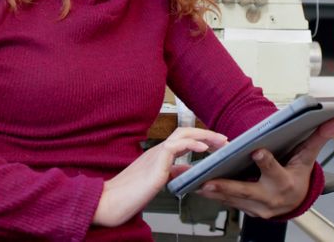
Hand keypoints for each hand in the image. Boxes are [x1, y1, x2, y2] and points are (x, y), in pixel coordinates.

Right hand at [92, 127, 227, 227]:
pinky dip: (191, 144)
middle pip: (184, 131)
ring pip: (182, 134)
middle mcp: (157, 151)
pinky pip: (175, 146)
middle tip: (223, 140)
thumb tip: (184, 170)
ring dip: (203, 136)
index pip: (182, 139)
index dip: (200, 139)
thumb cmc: (129, 196)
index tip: (215, 144)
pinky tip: (203, 149)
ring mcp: (156, 155)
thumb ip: (170, 173)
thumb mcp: (157, 182)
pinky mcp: (155, 163)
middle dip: (206, 134)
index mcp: (158, 155)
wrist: (110, 203)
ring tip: (219, 141)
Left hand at [196, 116, 333, 218]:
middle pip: (247, 191)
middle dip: (227, 186)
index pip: (275, 171)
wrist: (295, 202)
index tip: (257, 151)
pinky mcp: (244, 208)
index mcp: (284, 182)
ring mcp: (255, 206)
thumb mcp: (307, 158)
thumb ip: (319, 137)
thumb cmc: (298, 175)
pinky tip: (197, 185)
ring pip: (232, 199)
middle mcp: (269, 198)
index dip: (266, 162)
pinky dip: (212, 194)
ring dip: (213, 191)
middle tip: (210, 180)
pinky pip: (226, 202)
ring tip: (196, 182)